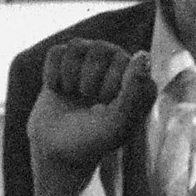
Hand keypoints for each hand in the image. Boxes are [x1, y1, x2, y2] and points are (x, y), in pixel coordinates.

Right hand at [28, 41, 155, 176]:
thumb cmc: (93, 139)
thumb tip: (142, 54)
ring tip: (75, 95)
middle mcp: (120, 65)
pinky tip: (59, 90)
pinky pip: (57, 52)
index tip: (107, 108)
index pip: (125, 61)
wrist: (57, 151)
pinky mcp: (66, 62)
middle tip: (90, 104)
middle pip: (101, 48)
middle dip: (89, 80)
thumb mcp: (117, 123)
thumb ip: (134, 92)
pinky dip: (53, 74)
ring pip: (78, 45)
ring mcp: (92, 61)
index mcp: (140, 81)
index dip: (110, 86)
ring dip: (71, 75)